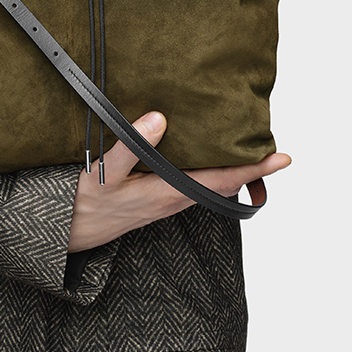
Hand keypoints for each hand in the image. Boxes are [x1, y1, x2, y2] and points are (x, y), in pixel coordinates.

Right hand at [66, 111, 291, 252]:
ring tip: (251, 151)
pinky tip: (210, 158)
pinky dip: (214, 173)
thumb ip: (130, 146)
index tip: (282, 158)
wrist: (69, 232)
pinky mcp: (159, 199)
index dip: (254, 169)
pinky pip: (198, 186)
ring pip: (213, 186)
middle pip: (226, 184)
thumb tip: (158, 119)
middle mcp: (175, 199)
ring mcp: (168, 201)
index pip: (223, 179)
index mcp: (168, 192)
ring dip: (236, 171)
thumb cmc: (85, 203)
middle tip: (276, 148)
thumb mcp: (102, 173)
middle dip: (253, 169)